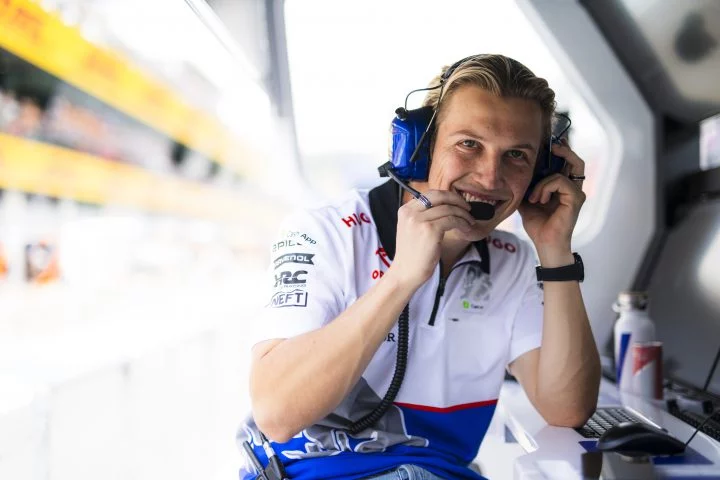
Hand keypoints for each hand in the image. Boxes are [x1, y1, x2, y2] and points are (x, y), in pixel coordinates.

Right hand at [391, 190, 474, 286]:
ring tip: (470, 222)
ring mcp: (419, 220)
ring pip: (449, 208)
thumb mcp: (412, 229)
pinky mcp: (430, 229)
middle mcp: (410, 212)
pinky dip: (463, 223)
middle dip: (457, 200)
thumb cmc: (412, 254)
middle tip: (468, 209)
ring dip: (463, 215)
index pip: (430, 194)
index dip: (448, 197)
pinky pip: (452, 220)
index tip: (458, 204)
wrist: (406, 272)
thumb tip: (447, 206)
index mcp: (405, 210)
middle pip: (440, 196)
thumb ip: (424, 215)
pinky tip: (466, 229)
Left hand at [518, 141, 585, 261]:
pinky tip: (539, 200)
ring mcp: (576, 193)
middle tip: (553, 145)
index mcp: (563, 188)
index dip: (560, 152)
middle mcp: (573, 189)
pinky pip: (560, 181)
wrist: (544, 243)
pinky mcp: (576, 199)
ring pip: (561, 173)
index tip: (549, 144)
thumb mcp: (527, 200)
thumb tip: (514, 172)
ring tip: (534, 198)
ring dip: (543, 182)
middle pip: (576, 161)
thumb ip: (526, 186)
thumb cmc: (538, 224)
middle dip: (564, 150)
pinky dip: (545, 188)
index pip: (566, 164)